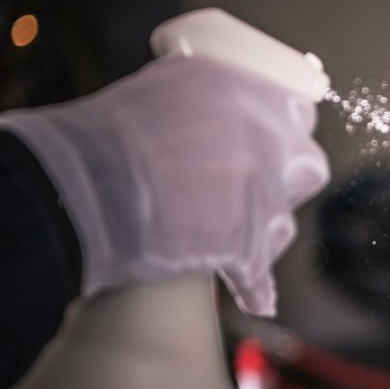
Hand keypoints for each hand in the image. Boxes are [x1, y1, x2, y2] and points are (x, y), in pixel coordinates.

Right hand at [0, 55, 329, 316]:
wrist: (80, 185)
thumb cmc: (104, 137)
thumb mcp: (165, 92)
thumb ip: (211, 105)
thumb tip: (223, 119)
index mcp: (246, 90)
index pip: (298, 115)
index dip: (285, 135)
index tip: (274, 147)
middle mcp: (266, 138)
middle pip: (309, 167)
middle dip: (287, 181)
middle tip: (253, 189)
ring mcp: (262, 193)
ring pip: (285, 224)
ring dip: (263, 232)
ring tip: (226, 234)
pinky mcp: (248, 244)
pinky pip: (261, 276)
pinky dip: (254, 289)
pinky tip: (254, 298)